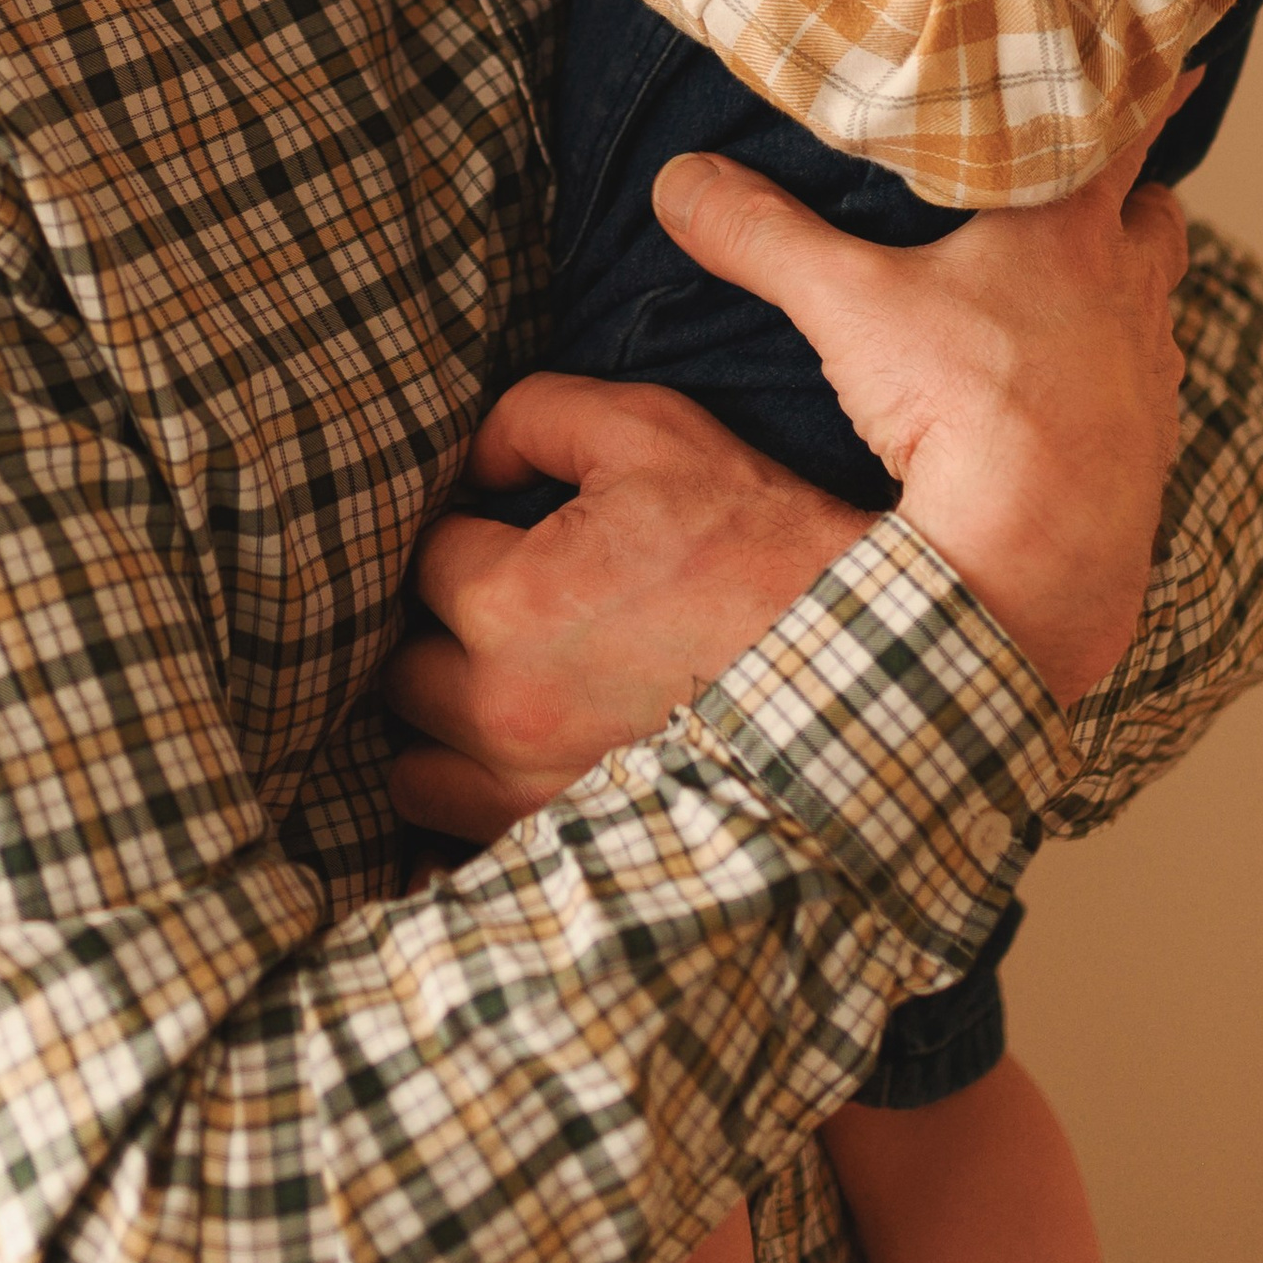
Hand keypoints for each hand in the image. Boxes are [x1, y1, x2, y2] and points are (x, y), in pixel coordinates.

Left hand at [385, 378, 868, 840]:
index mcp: (511, 602)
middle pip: (401, 666)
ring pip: (415, 767)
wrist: (861, 669)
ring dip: (443, 728)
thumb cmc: (755, 542)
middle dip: (440, 632)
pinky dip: (468, 808)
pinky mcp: (562, 848)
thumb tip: (470, 456)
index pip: (425, 556)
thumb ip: (535, 414)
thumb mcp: (650, 430)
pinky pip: (458, 844)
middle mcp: (503, 710)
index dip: (464, 532)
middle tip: (500, 611)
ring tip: (501, 690)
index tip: (507, 532)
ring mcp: (528, 794)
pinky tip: (510, 770)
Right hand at [654, 115, 1191, 705]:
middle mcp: (1127, 288)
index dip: (1143, 83)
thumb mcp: (847, 307)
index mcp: (1068, 228)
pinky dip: (1119, 375)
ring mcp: (1148, 370)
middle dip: (1136, 189)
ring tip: (1083, 286)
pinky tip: (1072, 394)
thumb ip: (764, 236)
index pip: (1122, 125)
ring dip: (1128, 285)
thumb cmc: (967, 407)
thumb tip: (680, 180)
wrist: (1043, 551)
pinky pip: (1147, 388)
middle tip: (1104, 176)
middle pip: (1156, 211)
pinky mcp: (1150, 445)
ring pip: (1157, 300)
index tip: (1170, 50)